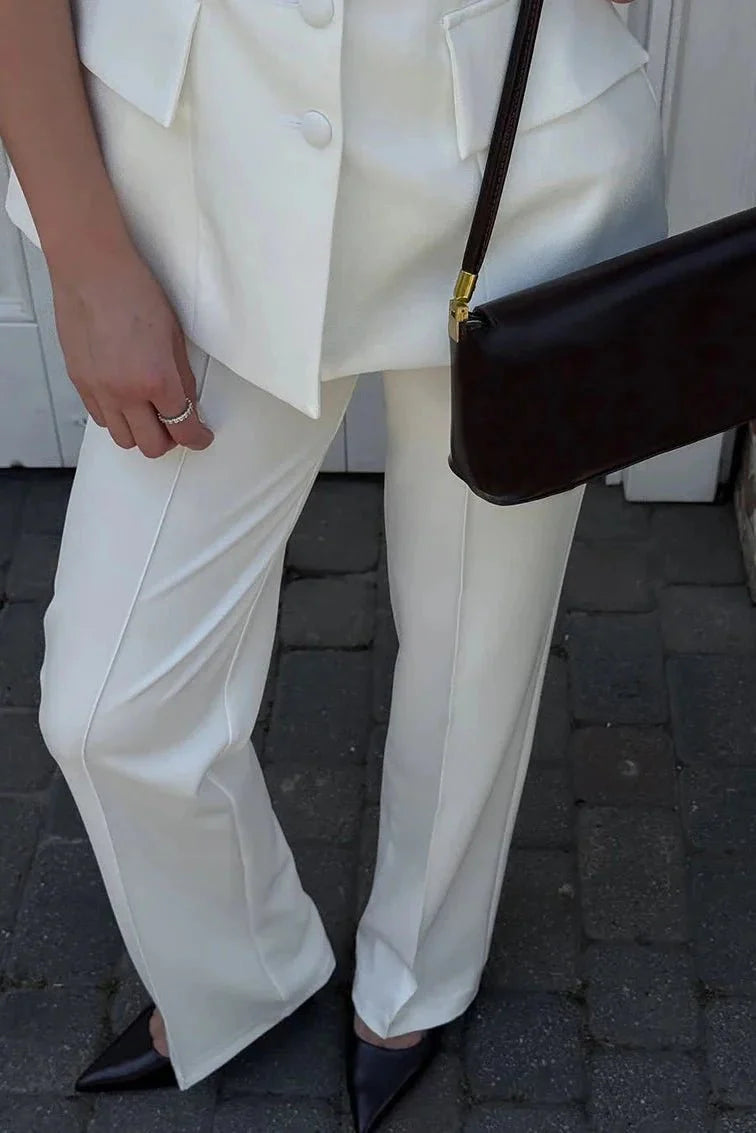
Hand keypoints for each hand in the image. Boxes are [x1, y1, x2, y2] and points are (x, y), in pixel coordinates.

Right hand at [50, 240, 213, 458]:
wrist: (91, 270)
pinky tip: (125, 400)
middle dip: (169, 440)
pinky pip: (101, 418)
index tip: (201, 436)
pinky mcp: (79, 382)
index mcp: (157, 380)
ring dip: (140, 433)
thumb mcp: (174, 336)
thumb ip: (180, 376)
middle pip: (151, 446)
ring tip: (149, 414)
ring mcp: (99, 390)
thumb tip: (186, 402)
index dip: (197, 438)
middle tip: (176, 426)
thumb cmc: (135, 292)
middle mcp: (126, 393)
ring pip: (123, 439)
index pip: (182, 429)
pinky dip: (117, 418)